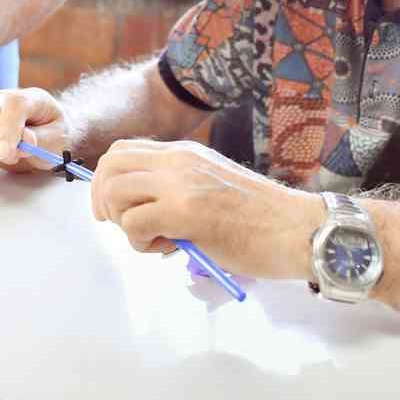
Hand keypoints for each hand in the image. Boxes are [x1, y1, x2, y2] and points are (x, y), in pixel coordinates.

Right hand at [0, 87, 73, 173]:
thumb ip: (43, 141)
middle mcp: (3, 98)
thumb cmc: (52, 135)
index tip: (9, 155)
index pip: (13, 107)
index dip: (8, 131)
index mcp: (28, 98)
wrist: (45, 133)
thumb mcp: (58, 140)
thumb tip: (24, 141)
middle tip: (10, 158)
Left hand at [90, 139, 324, 280]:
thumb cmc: (261, 218)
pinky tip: (170, 248)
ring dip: (124, 223)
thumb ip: (176, 190)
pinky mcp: (186, 212)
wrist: (297, 230)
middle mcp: (178, 159)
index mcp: (184, 152)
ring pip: (115, 193)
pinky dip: (140, 242)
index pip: (123, 151)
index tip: (112, 208)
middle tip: (121, 226)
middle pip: (110, 165)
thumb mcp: (211, 187)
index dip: (106, 179)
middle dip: (103, 199)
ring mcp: (181, 183)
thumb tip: (139, 211)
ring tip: (155, 239)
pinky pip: (134, 223)